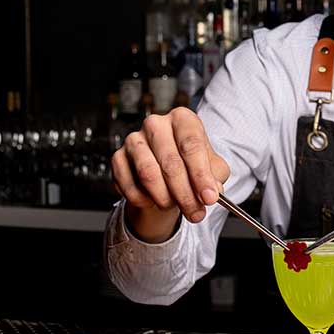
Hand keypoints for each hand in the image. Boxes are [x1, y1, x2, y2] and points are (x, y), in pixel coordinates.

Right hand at [111, 108, 230, 240]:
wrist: (166, 173)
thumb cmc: (191, 165)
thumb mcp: (213, 168)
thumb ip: (216, 178)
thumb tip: (212, 192)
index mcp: (182, 119)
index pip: (191, 145)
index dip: (201, 175)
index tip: (209, 198)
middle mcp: (156, 124)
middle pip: (171, 163)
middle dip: (185, 195)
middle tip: (196, 214)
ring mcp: (134, 139)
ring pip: (148, 175)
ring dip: (164, 198)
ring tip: (175, 206)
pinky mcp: (118, 157)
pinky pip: (130, 186)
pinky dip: (144, 201)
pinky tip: (154, 201)